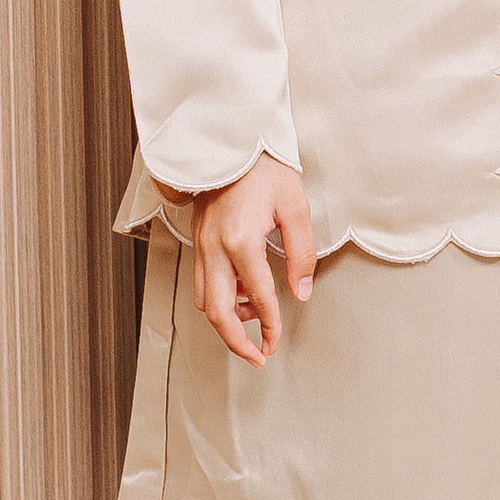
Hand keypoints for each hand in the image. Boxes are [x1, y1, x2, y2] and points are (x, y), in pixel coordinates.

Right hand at [188, 152, 316, 365]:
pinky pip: (204, 283)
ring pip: (206, 301)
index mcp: (241, 240)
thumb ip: (301, 252)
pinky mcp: (198, 241)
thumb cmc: (266, 170)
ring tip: (255, 320)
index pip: (258, 296)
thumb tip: (301, 291)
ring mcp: (202, 246)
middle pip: (218, 313)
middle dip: (237, 342)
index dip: (270, 326)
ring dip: (228, 320)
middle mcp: (215, 249)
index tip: (276, 344)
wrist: (231, 142)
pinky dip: (220, 298)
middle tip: (257, 357)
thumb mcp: (295, 207)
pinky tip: (243, 292)